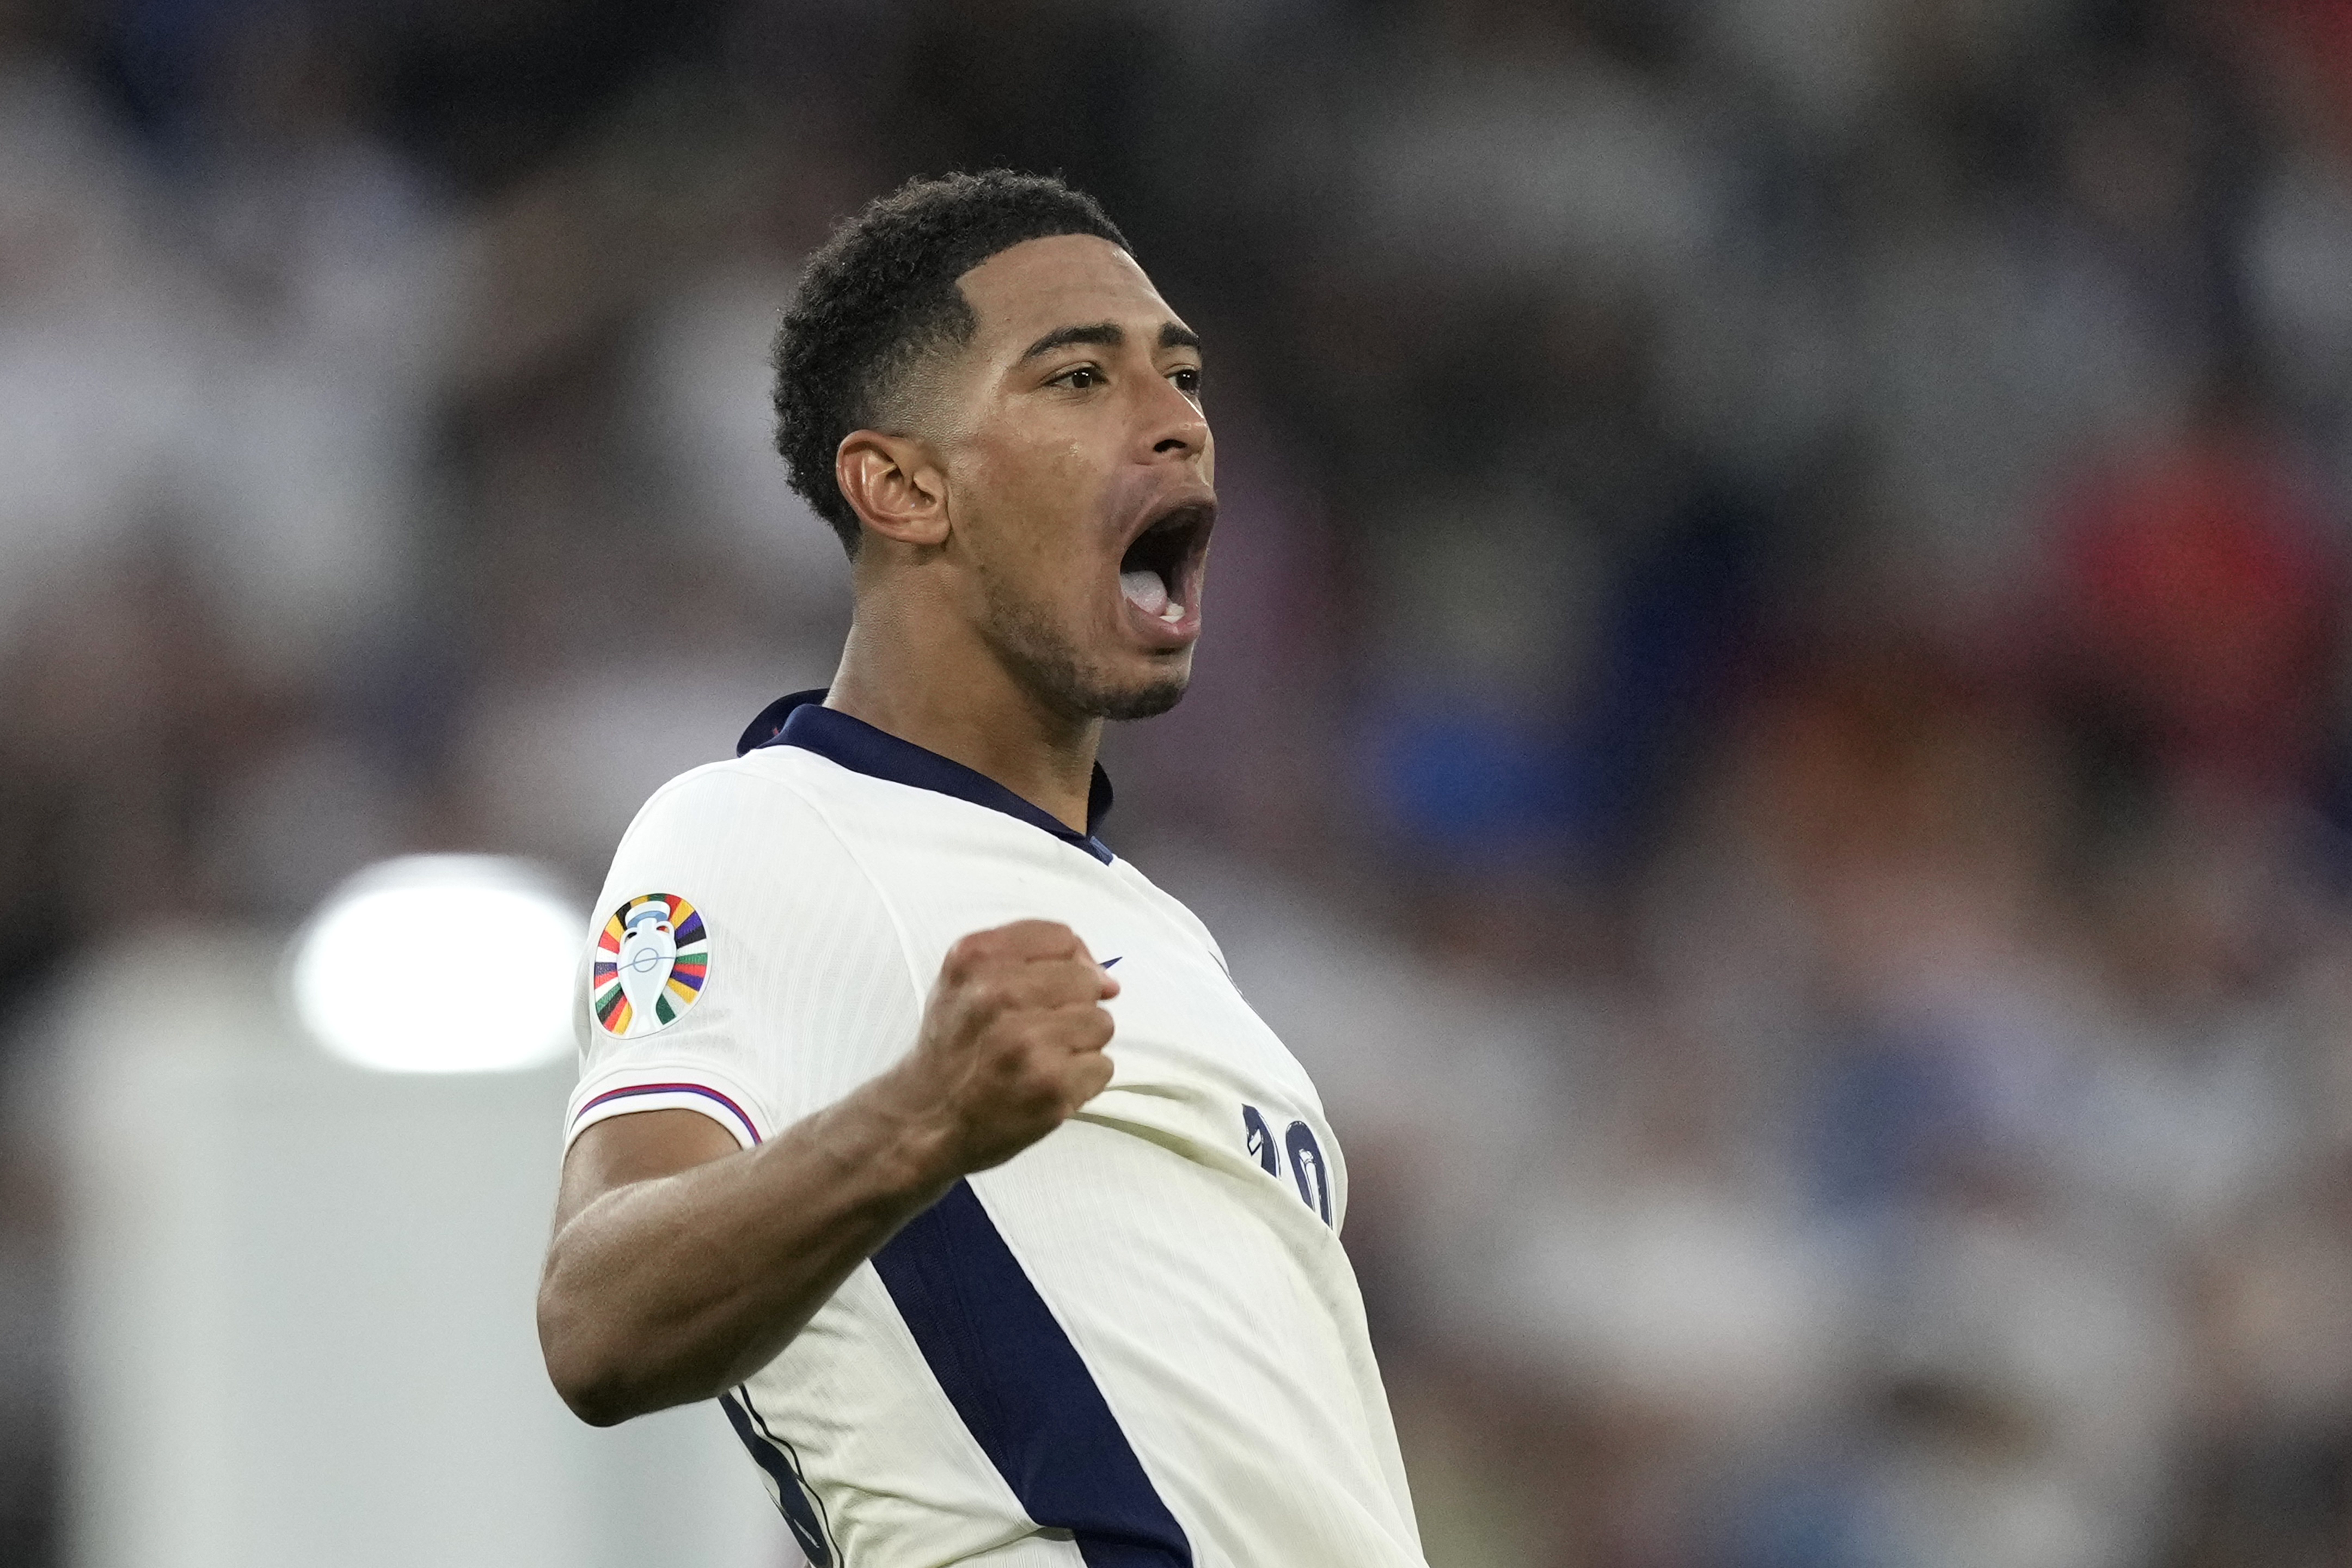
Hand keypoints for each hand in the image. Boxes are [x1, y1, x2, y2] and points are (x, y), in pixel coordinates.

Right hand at [892, 920, 1119, 1177]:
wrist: (927, 1118)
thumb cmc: (954, 1046)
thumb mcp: (967, 979)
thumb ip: (1029, 958)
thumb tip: (1107, 979)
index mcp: (976, 958)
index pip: (1061, 938)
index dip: (1070, 962)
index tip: (1057, 986)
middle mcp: (999, 995)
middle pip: (1086, 981)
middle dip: (1073, 1007)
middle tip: (1038, 1033)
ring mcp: (1028, 1043)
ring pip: (1101, 1023)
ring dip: (1079, 1045)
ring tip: (1040, 1059)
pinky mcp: (1051, 1086)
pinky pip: (1102, 1066)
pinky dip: (1082, 1080)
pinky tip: (1046, 1085)